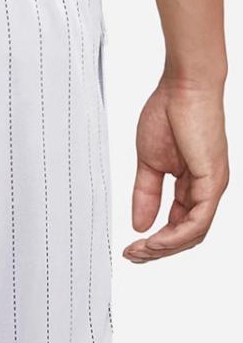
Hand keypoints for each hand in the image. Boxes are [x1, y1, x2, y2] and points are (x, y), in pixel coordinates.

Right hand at [124, 75, 228, 262]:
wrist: (183, 87)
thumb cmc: (168, 114)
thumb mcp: (149, 163)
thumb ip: (144, 195)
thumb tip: (139, 223)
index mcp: (192, 185)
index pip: (178, 225)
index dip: (154, 241)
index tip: (130, 247)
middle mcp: (206, 189)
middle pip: (186, 236)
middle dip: (157, 250)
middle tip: (132, 255)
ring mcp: (212, 186)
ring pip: (194, 233)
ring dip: (165, 248)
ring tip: (140, 251)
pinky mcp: (213, 181)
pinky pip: (198, 220)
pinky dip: (176, 235)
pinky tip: (156, 239)